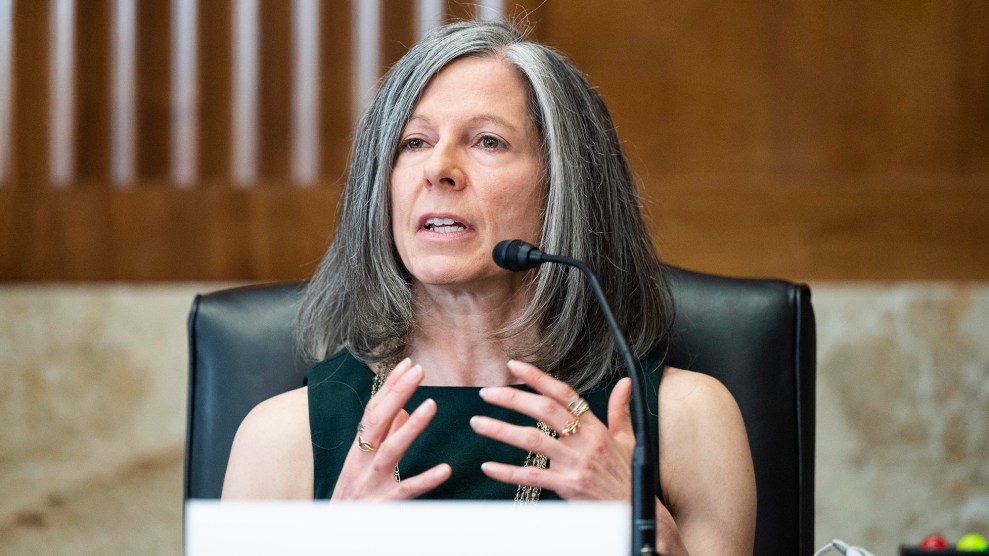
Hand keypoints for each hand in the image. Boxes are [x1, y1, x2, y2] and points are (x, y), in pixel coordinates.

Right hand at [331, 359, 451, 499]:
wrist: (335, 533)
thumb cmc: (352, 496)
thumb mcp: (362, 463)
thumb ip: (384, 437)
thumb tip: (402, 410)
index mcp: (358, 448)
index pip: (373, 410)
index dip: (390, 386)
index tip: (408, 364)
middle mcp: (362, 461)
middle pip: (379, 421)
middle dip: (398, 394)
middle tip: (419, 371)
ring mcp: (373, 483)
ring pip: (391, 451)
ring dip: (411, 427)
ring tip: (431, 405)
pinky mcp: (385, 505)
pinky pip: (407, 491)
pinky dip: (426, 479)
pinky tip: (445, 469)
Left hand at [470, 359, 634, 499]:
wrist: (634, 509)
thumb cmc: (627, 474)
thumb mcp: (627, 439)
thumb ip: (620, 410)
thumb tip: (624, 383)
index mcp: (595, 426)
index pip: (563, 393)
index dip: (538, 377)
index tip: (514, 365)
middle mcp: (584, 441)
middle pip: (544, 410)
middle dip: (513, 399)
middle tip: (487, 393)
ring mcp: (574, 464)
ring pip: (532, 440)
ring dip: (502, 430)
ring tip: (478, 423)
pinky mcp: (567, 486)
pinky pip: (532, 476)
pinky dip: (507, 472)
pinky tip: (488, 466)